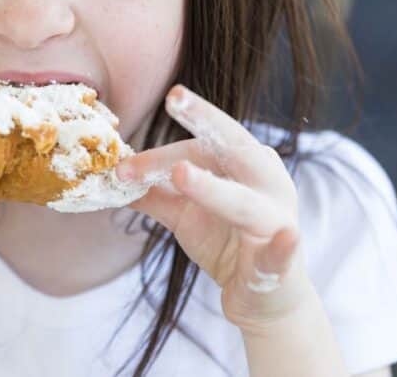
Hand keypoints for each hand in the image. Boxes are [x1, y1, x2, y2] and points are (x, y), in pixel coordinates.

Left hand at [117, 85, 315, 333]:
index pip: (204, 140)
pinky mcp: (281, 262)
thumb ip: (152, 191)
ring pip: (242, 201)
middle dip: (206, 121)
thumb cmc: (226, 242)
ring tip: (181, 174)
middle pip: (232, 147)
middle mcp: (266, 180)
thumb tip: (110, 171)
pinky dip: (283, 246)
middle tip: (174, 98)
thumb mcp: (184, 213)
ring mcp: (277, 219)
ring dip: (212, 188)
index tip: (152, 112)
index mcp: (245, 162)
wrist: (264, 297)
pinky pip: (281, 252)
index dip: (176, 130)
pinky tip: (286, 236)